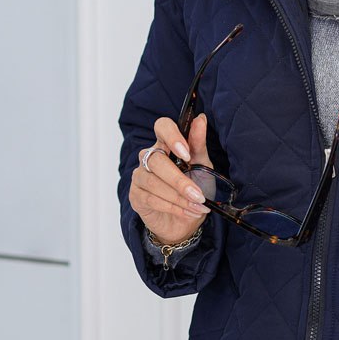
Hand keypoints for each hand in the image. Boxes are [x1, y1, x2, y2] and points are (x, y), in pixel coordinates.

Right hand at [129, 112, 212, 246]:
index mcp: (166, 144)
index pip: (162, 127)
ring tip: (197, 205)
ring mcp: (139, 176)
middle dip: (179, 180)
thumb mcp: (203, 166)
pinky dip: (172, 207)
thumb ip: (198, 144)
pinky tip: (187, 212)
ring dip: (178, 197)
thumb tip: (201, 118)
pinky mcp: (136, 196)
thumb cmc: (194, 187)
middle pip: (156, 160)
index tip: (186, 153)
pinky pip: (150, 199)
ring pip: (152, 182)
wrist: (186, 220)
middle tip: (199, 194)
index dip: (172, 137)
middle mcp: (149, 157)